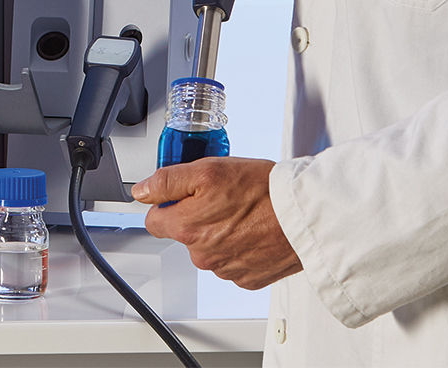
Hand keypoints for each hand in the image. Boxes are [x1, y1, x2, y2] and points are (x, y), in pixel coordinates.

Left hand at [134, 158, 301, 289]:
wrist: (305, 216)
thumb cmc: (262, 191)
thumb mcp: (207, 170)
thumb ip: (167, 181)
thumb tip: (141, 192)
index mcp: (187, 228)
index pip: (154, 221)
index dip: (167, 203)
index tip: (184, 194)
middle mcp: (203, 255)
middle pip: (184, 234)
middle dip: (197, 216)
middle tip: (223, 197)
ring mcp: (226, 269)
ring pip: (210, 248)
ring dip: (220, 232)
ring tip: (244, 212)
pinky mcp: (249, 278)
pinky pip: (234, 261)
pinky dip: (241, 247)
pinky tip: (255, 230)